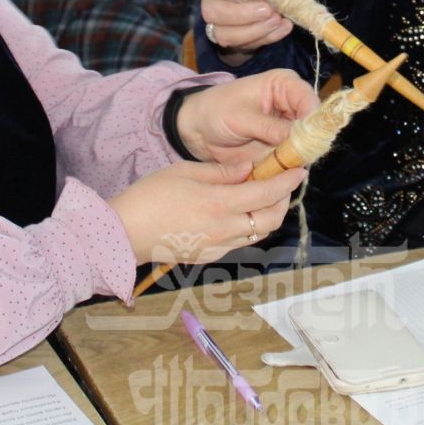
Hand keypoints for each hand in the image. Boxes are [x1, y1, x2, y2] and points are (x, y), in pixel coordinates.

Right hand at [106, 159, 304, 264]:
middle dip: (283, 200)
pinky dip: (249, 226)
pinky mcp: (209, 256)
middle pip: (270, 219)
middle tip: (283, 182)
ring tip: (263, 196)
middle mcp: (224, 229)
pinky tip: (239, 212)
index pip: (266, 193)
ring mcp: (218, 246)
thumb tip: (249, 169)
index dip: (286, 181)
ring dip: (268, 214)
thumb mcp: (185, 171)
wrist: (125, 232)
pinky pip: (240, 241)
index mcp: (219, 204)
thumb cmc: (150, 196)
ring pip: (258, 233)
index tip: (298, 169)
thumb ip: (221, 172)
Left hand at [174, 69, 318, 165]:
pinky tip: (280, 176)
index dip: (314, 120)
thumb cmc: (215, 111)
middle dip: (308, 144)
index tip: (308, 140)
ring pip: (307, 145)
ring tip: (284, 168)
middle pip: (314, 125)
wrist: (197, 131)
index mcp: (284, 85)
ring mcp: (289, 129)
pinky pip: (294, 160)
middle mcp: (292, 105)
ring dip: (298, 159)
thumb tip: (299, 139)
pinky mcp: (283, 148)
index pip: (310, 100)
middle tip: (297, 160)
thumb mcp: (240, 117)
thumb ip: (269, 128)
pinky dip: (288, 169)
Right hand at [200, 0, 293, 54]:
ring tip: (278, 19)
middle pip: (215, 11)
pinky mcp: (227, 37)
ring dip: (256, 30)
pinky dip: (267, 37)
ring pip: (225, 34)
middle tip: (270, 10)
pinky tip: (283, 27)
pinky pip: (242, 45)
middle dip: (245, 13)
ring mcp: (216, 21)